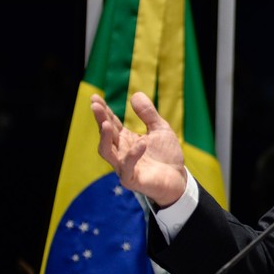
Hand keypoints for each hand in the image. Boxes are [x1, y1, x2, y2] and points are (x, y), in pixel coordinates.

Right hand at [91, 92, 187, 206]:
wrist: (179, 178)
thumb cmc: (167, 155)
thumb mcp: (160, 129)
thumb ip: (148, 114)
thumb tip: (135, 94)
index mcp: (125, 139)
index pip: (110, 123)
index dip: (103, 111)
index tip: (95, 97)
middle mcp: (120, 151)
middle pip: (106, 134)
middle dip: (100, 119)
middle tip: (95, 105)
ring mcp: (124, 166)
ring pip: (107, 152)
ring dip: (104, 138)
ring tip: (106, 124)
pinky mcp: (131, 179)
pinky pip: (126, 167)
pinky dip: (132, 155)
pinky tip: (141, 143)